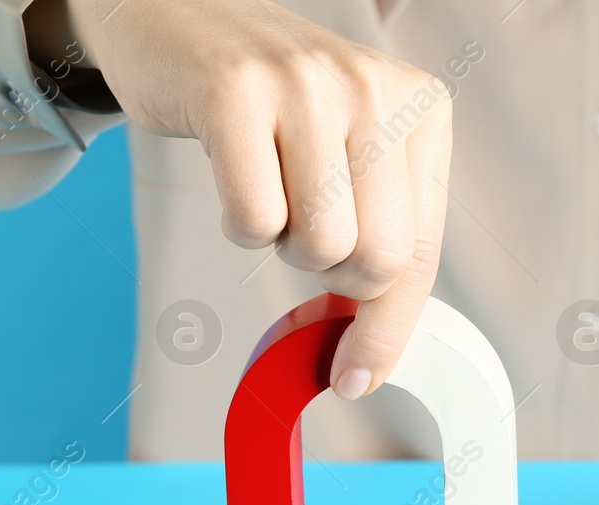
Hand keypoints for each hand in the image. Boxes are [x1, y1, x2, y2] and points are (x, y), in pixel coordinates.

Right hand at [30, 0, 452, 399]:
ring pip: (317, 247)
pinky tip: (233, 168)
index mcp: (421, 108)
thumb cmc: (268, 102)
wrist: (176, 13)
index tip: (358, 374)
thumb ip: (374, 238)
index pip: (419, 251)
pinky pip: (253, 222)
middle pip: (375, 261)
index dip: (388, 327)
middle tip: (300, 227)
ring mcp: (308, 85)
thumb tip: (366, 362)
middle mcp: (376, 88)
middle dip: (330, 274)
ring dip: (280, 241)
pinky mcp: (237, 93)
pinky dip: (237, 220)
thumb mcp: (348, 154)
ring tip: (269, 183)